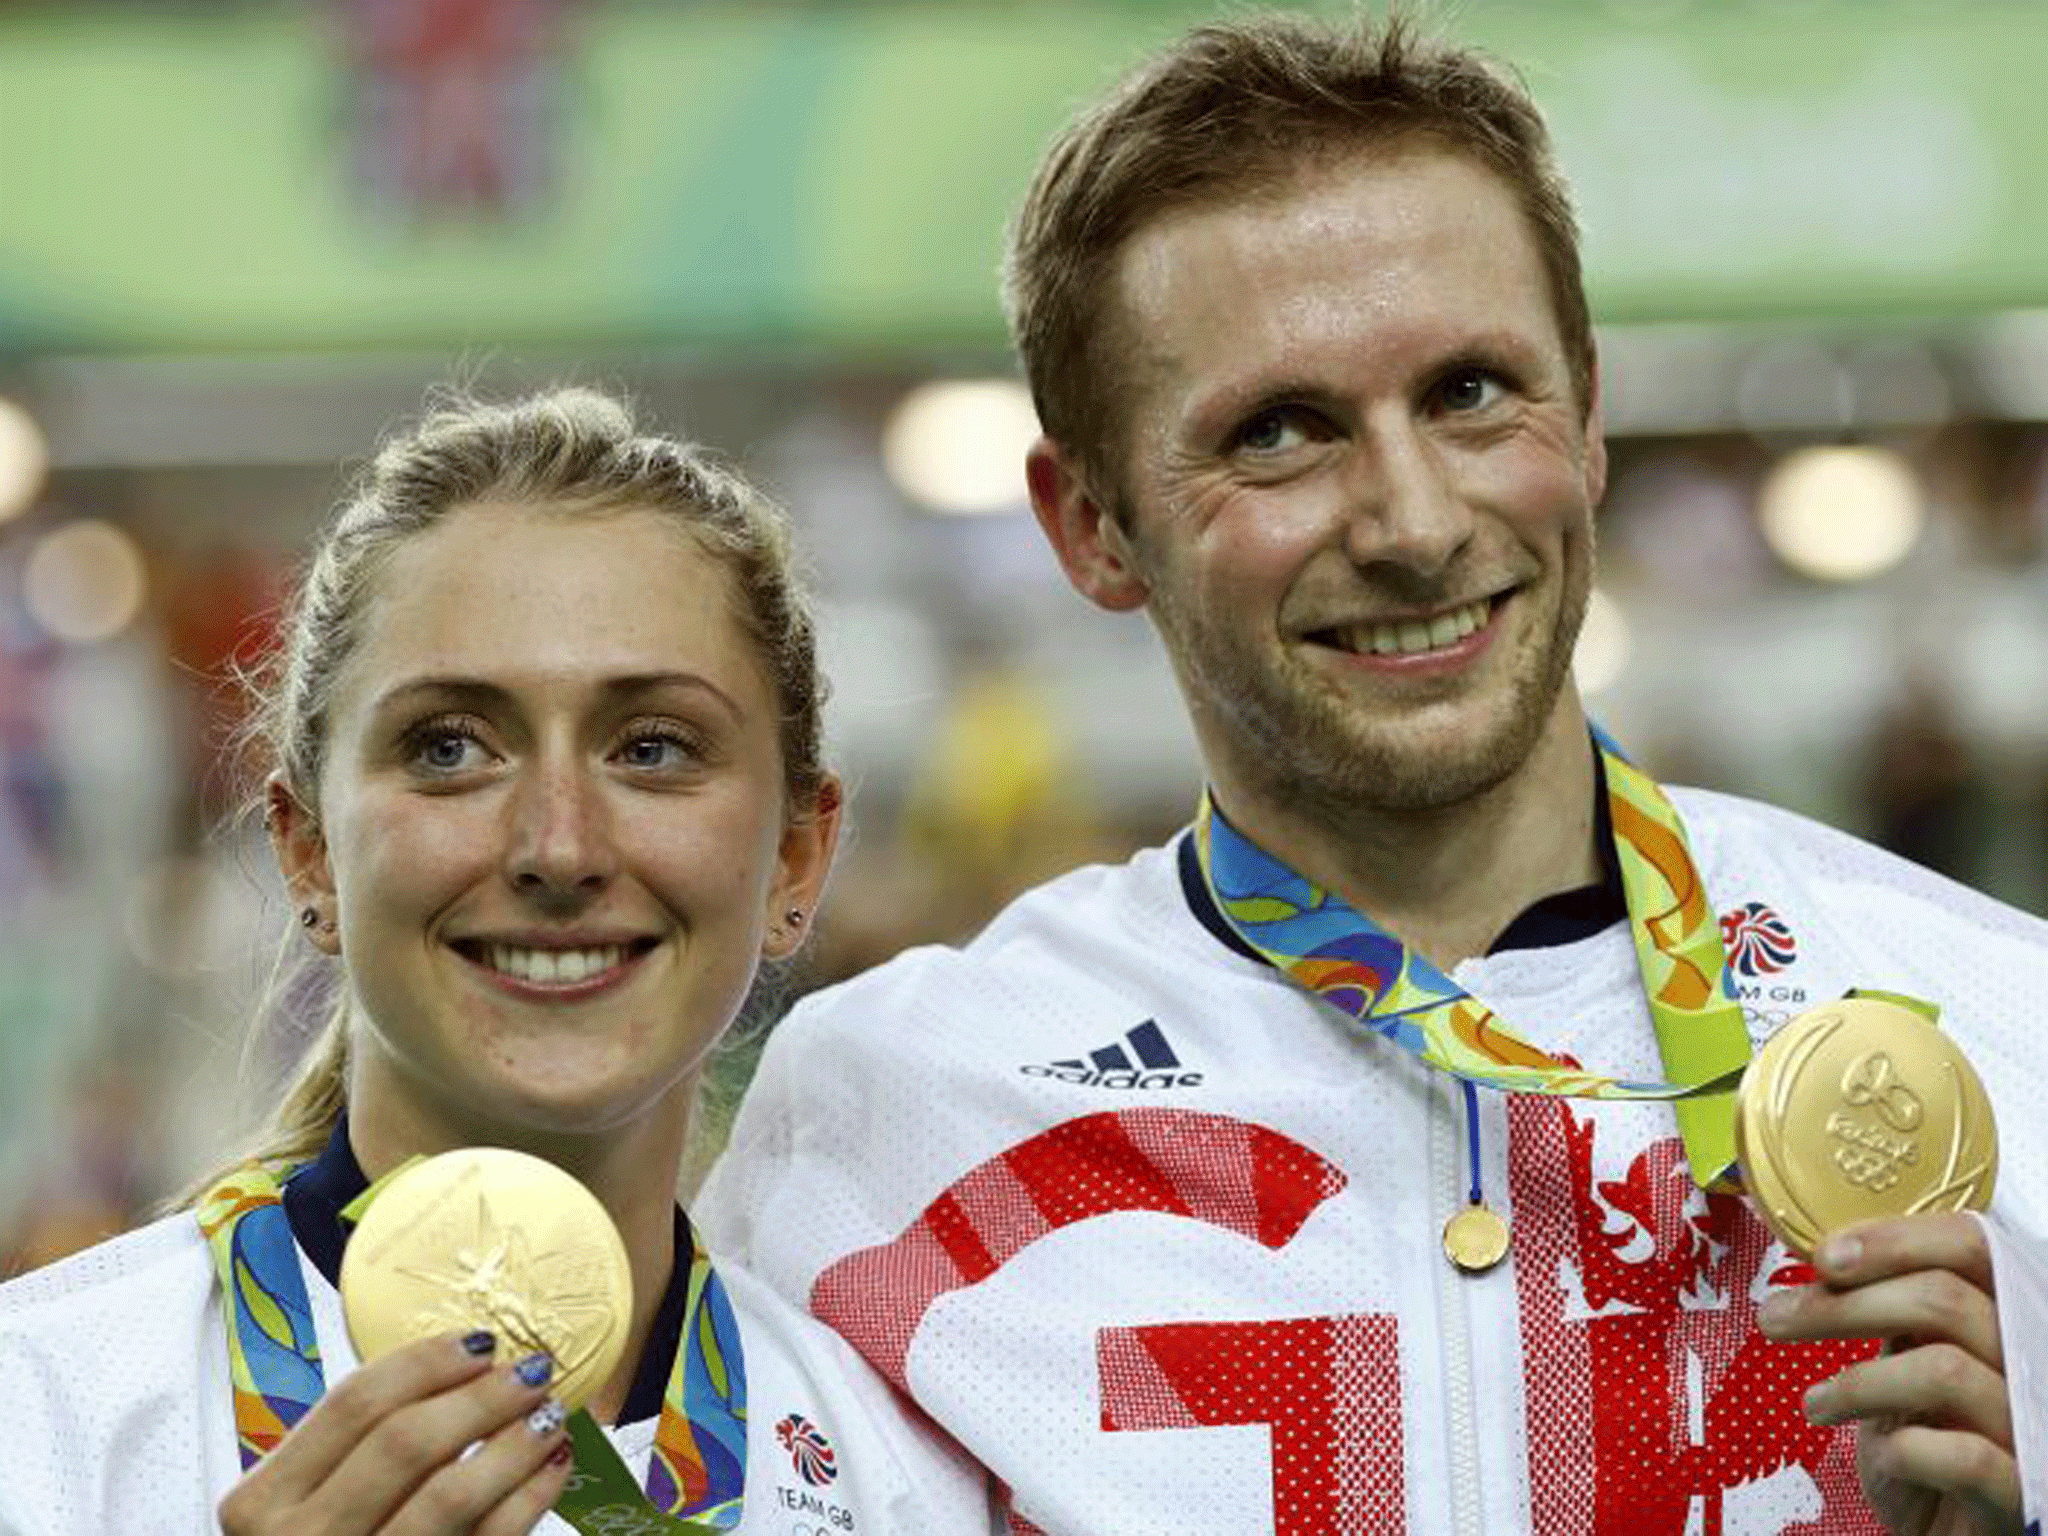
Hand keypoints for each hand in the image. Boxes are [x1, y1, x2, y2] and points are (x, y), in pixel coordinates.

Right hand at [218, 1331, 572, 1535]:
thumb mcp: (303, 1500)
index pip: (353, 1405)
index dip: (425, 1363)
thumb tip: (461, 1364)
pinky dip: (529, 1497)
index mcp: (262, 1501)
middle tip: (531, 1370)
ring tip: (548, 1414)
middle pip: (404, 1443)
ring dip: (512, 1445)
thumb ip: (353, 1448)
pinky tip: (552, 1467)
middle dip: (479, 1398)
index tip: (480, 1340)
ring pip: (448, 1495)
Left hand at [1757, 1213, 2021, 1534]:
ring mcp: (2033, 1427)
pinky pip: (1965, 1456)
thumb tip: (1827, 1255)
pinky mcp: (2022, 1494)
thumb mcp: (1906, 1358)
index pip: (1972, 1244)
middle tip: (1776, 1319)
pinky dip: (1905, 1451)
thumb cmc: (1927, 1441)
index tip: (1824, 1257)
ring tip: (1817, 1403)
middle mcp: (2033, 1362)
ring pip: (1945, 1370)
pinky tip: (1883, 1458)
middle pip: (1946, 1300)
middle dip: (1843, 1305)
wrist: (1947, 1529)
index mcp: (2008, 1316)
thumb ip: (1893, 1307)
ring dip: (1857, 1382)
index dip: (1895, 1240)